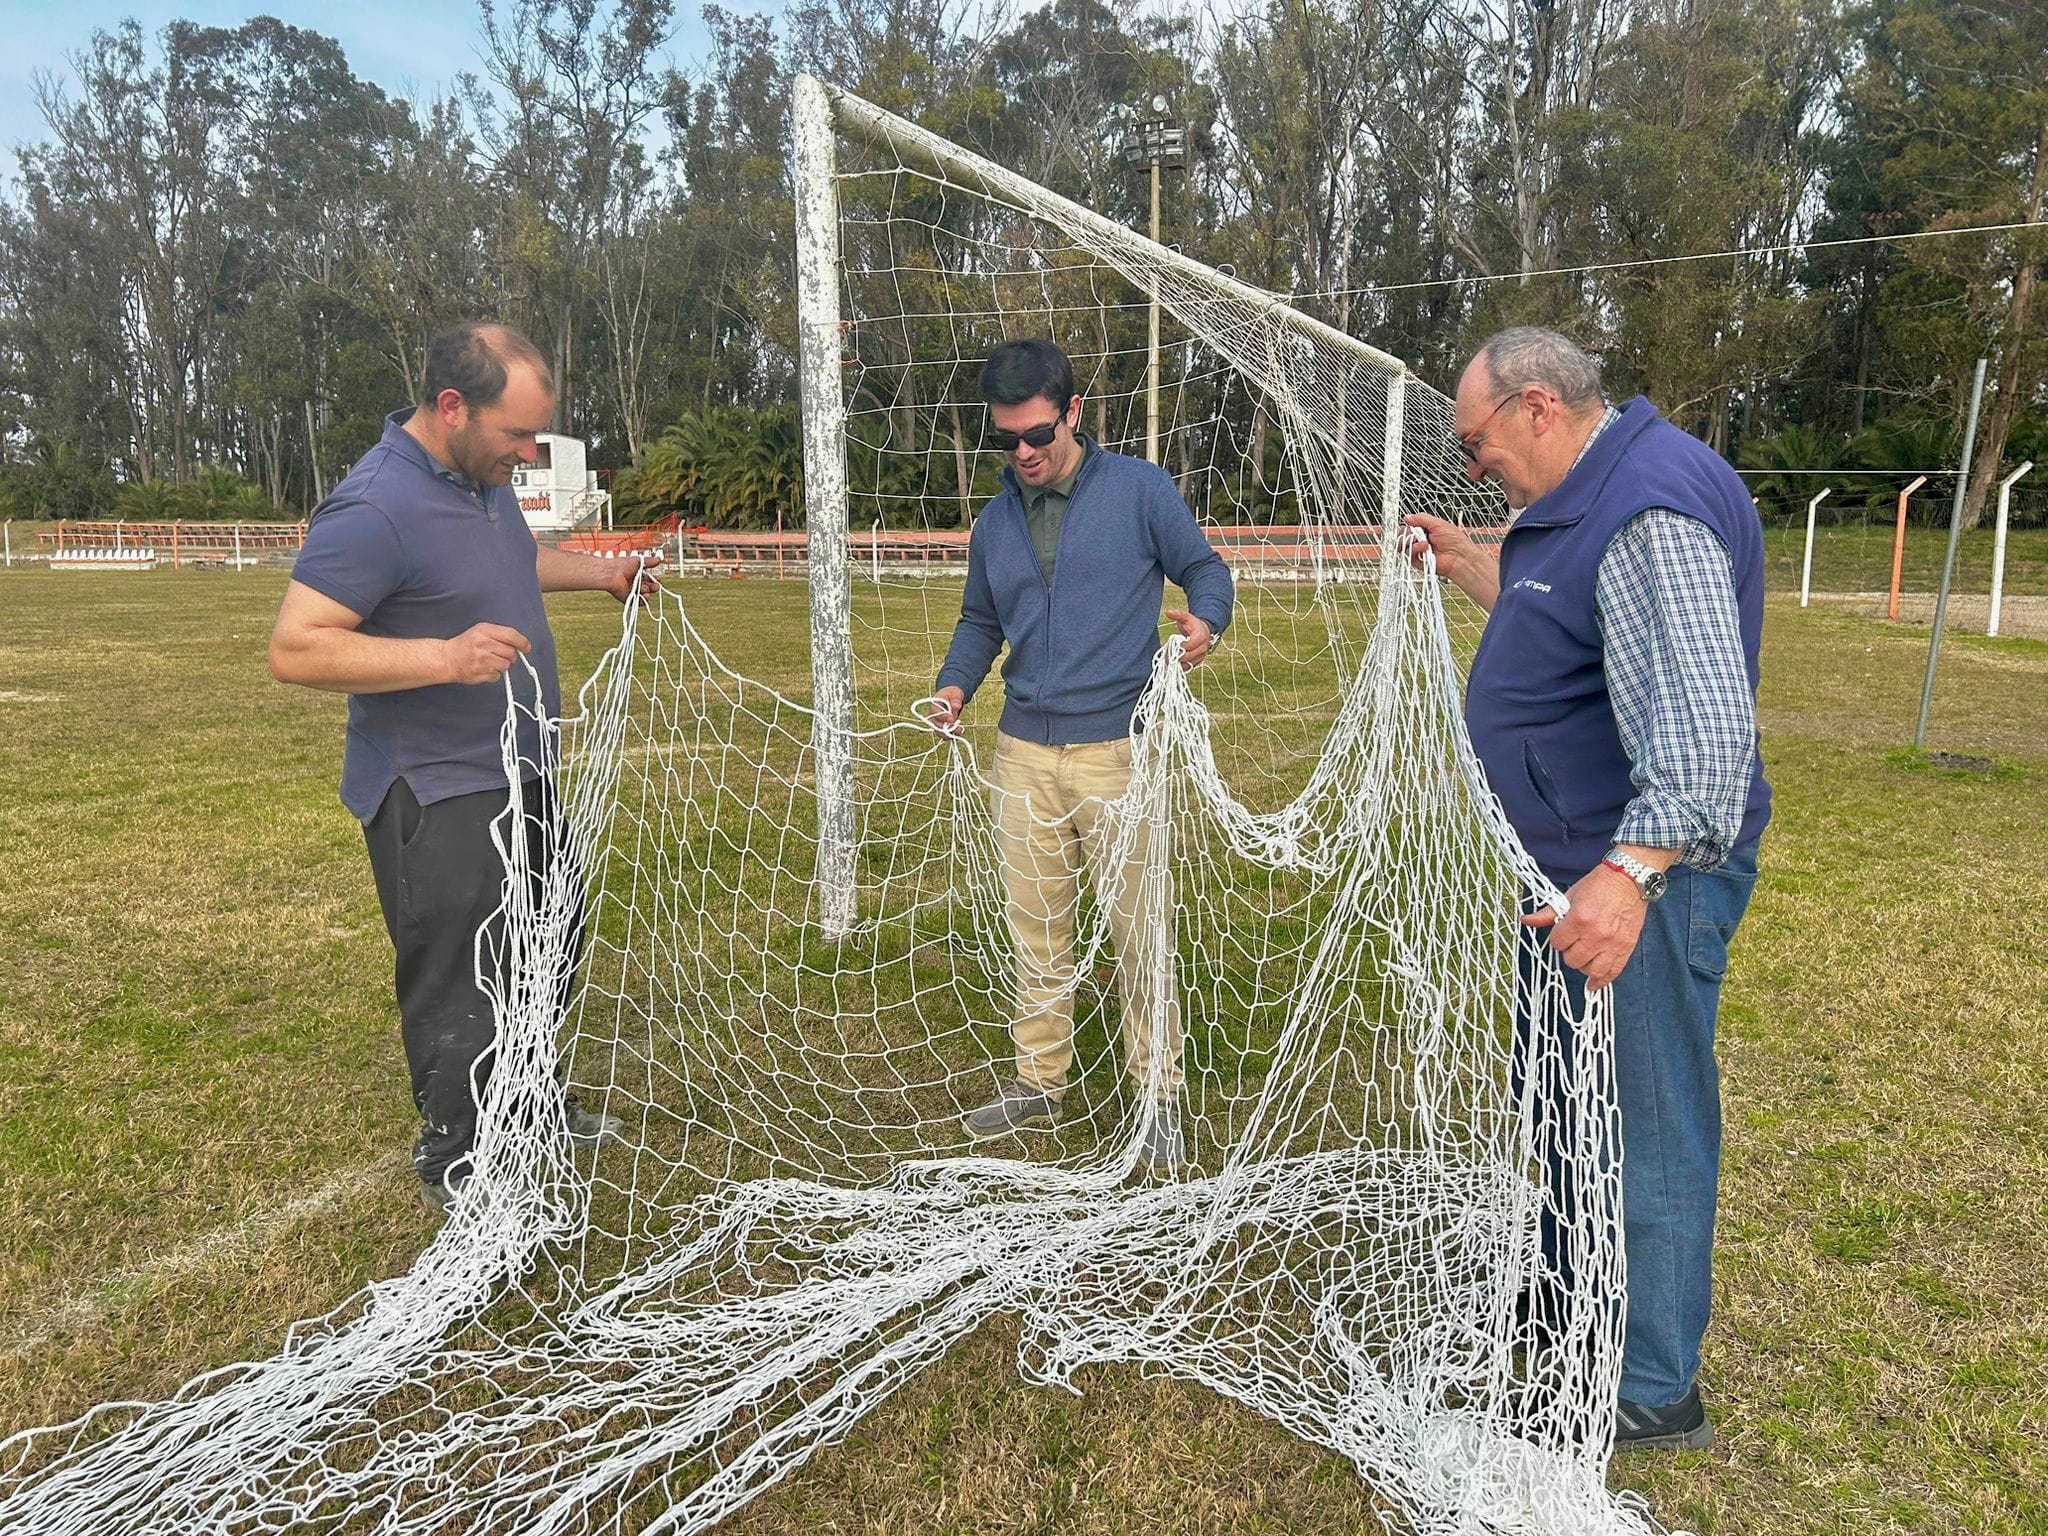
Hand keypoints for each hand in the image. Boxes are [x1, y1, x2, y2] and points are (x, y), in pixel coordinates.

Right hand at [441, 623, 532, 684]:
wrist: (447, 658)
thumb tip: (521, 645)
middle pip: (511, 652)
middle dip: (510, 656)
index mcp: (484, 630)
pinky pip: (497, 676)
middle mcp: (483, 644)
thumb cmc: (466, 645)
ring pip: (506, 665)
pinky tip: (484, 669)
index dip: (522, 642)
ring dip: (502, 666)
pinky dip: (494, 675)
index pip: (511, 635)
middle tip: (502, 656)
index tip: (527, 648)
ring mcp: (481, 659)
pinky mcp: (480, 673)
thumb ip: (499, 635)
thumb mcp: (480, 632)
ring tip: (491, 662)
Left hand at [603, 553, 664, 603]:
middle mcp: (634, 583)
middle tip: (656, 586)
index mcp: (636, 574)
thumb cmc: (622, 565)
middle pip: (648, 587)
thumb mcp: (638, 561)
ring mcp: (631, 591)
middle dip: (654, 587)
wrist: (612, 574)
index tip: (658, 578)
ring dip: (648, 592)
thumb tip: (659, 559)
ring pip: (645, 595)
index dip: (654, 579)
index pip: (649, 578)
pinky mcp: (628, 598)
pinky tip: (645, 596)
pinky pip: (639, 602)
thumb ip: (649, 562)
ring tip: (645, 589)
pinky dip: (644, 600)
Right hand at [923, 686, 965, 734]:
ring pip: (939, 731)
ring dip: (949, 734)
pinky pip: (944, 733)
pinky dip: (952, 735)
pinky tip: (960, 736)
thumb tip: (957, 705)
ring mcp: (937, 721)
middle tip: (958, 730)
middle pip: (936, 724)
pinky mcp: (942, 726)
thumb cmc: (952, 694)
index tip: (952, 719)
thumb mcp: (955, 694)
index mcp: (934, 704)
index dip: (942, 717)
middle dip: (947, 728)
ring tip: (960, 734)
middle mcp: (933, 714)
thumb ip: (955, 699)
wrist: (952, 696)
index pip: (935, 712)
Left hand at [1165, 609, 1213, 668]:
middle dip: (1176, 656)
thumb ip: (1178, 615)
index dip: (1179, 646)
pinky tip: (1174, 662)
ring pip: (1188, 664)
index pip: (1188, 645)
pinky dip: (1181, 666)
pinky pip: (1189, 667)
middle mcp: (1203, 647)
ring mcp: (1201, 655)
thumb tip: (1168, 612)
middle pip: (1188, 656)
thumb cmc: (1194, 624)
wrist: (1204, 631)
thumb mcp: (1187, 618)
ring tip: (1168, 659)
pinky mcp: (1199, 661)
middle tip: (1166, 654)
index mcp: (1200, 636)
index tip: (1171, 644)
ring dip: (1178, 662)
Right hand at [1402, 513, 1478, 581]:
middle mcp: (1422, 541)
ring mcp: (1420, 552)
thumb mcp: (1438, 524)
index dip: (1406, 526)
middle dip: (1405, 534)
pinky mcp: (1419, 562)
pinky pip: (1409, 557)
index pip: (1409, 527)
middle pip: (1404, 537)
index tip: (1406, 525)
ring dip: (1410, 542)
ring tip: (1423, 542)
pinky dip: (1414, 551)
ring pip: (1404, 547)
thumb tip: (1407, 517)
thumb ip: (1421, 519)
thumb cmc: (1454, 540)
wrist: (1460, 557)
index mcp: (1426, 530)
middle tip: (1411, 534)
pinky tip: (1424, 548)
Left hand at [1522, 863, 1645, 990]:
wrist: (1629, 879)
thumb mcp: (1570, 895)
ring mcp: (1612, 944)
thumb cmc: (1599, 885)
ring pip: (1590, 970)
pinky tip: (1593, 985)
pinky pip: (1612, 972)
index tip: (1562, 933)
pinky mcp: (1626, 948)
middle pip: (1572, 959)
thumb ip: (1548, 912)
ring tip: (1583, 956)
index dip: (1557, 938)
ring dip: (1583, 965)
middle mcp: (1596, 935)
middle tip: (1573, 942)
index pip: (1557, 943)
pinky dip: (1601, 981)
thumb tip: (1527, 920)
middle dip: (1568, 951)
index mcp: (1579, 919)